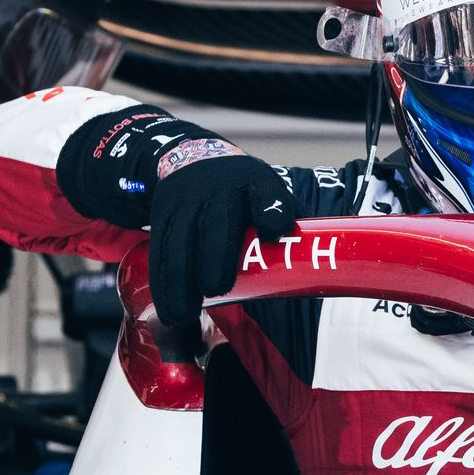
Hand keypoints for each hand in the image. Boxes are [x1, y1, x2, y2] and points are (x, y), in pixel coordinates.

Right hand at [147, 142, 295, 326]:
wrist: (194, 160)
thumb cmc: (244, 192)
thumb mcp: (268, 192)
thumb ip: (287, 224)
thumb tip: (314, 272)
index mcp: (256, 183)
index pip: (267, 194)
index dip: (271, 211)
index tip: (275, 232)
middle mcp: (219, 189)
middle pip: (217, 223)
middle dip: (215, 257)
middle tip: (217, 289)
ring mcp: (187, 201)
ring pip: (180, 241)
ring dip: (180, 280)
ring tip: (183, 314)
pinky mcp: (163, 215)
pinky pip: (159, 249)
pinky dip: (162, 281)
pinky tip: (167, 307)